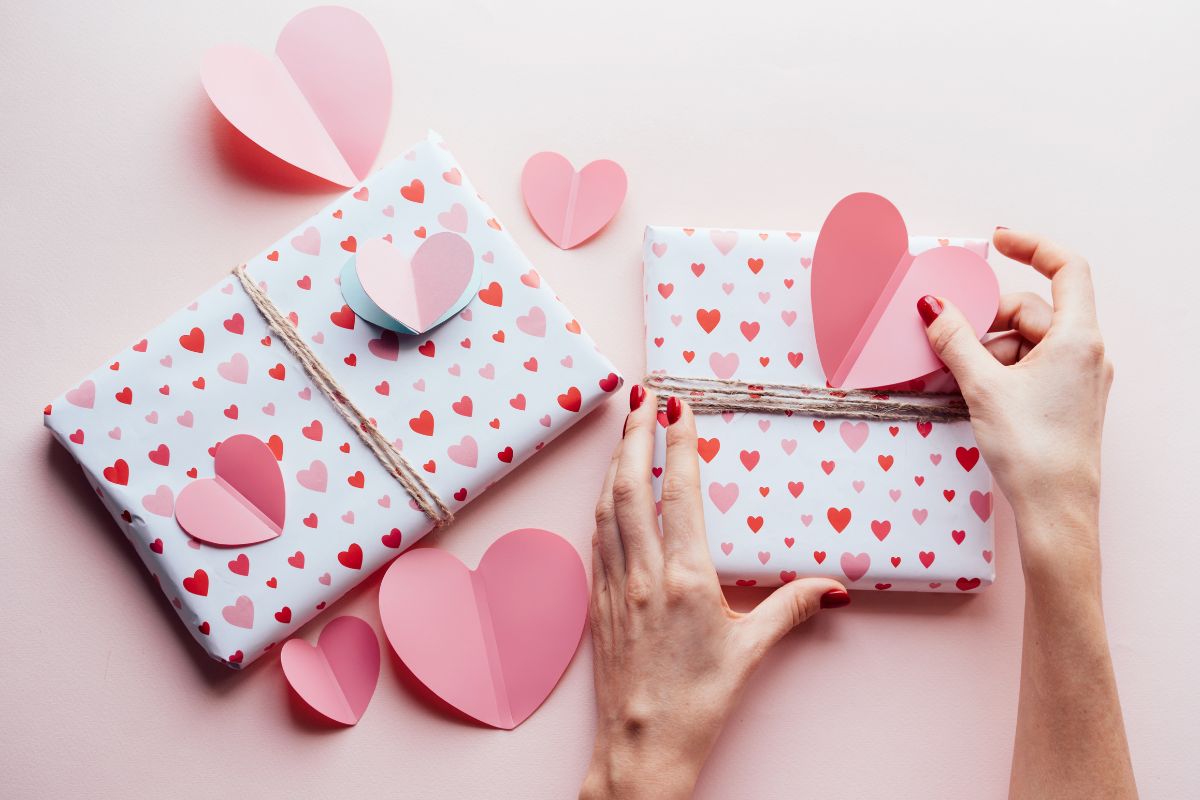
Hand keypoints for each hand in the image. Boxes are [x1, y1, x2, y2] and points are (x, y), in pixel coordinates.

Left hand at [581, 387, 847, 799]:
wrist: (641, 748)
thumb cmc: (697, 703)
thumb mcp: (751, 653)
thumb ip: (791, 609)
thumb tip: (833, 586)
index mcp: (685, 580)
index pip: (679, 493)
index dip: (679, 445)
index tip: (680, 408)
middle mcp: (642, 575)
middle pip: (631, 486)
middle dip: (634, 435)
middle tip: (643, 397)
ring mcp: (612, 586)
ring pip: (606, 507)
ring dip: (614, 463)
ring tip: (624, 430)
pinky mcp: (596, 603)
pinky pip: (596, 538)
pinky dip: (603, 503)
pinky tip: (610, 493)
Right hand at [919, 228, 1112, 577]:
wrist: (1056, 509)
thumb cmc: (1032, 449)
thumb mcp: (983, 387)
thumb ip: (955, 340)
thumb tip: (932, 308)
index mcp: (1078, 338)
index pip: (1066, 267)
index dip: (1031, 246)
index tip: (997, 241)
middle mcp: (1087, 352)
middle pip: (1033, 309)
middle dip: (988, 319)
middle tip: (950, 339)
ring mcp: (1079, 377)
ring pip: (1027, 340)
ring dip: (988, 350)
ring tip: (956, 377)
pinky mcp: (1067, 399)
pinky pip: (1031, 365)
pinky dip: (1000, 369)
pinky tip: (974, 391)